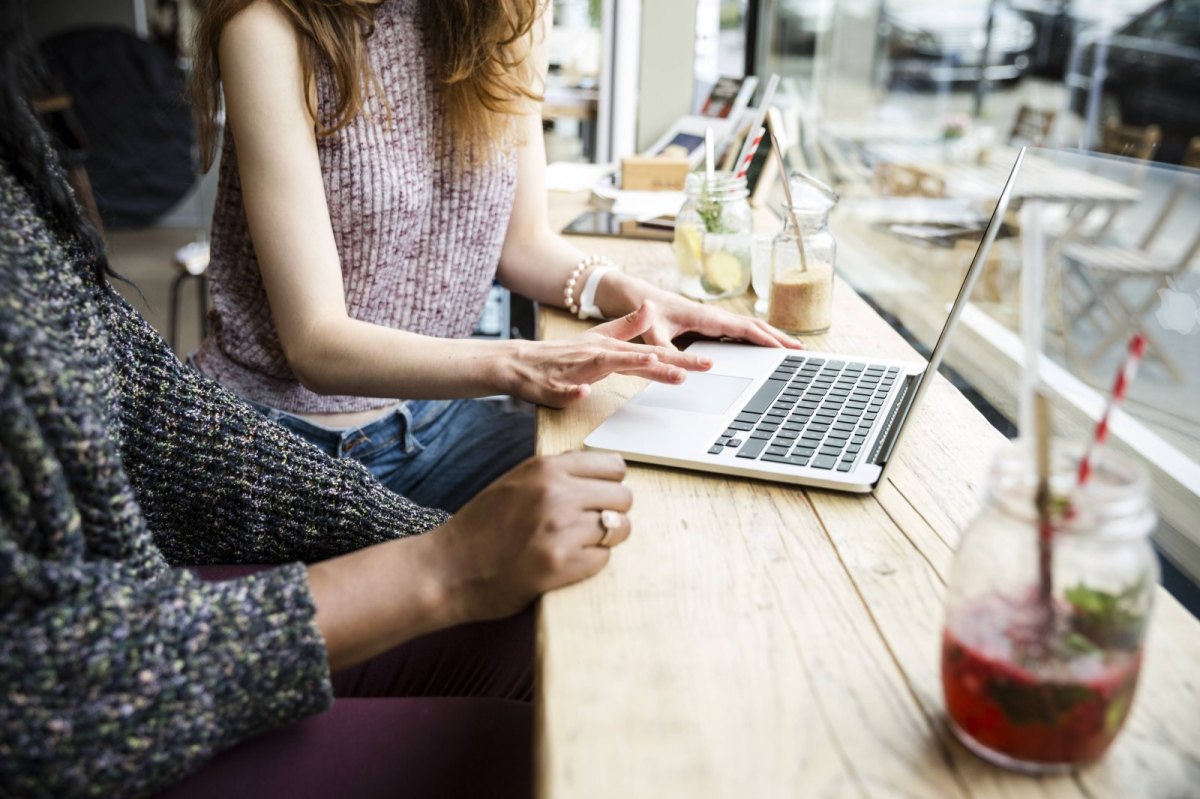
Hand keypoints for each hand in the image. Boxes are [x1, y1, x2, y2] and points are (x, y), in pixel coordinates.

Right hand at [428, 452, 633, 622]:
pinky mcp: (560, 564)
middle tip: (591, 527)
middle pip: (623, 496)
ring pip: (620, 528)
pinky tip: (569, 563)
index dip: (610, 484)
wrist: (447, 569)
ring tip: (581, 546)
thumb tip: (600, 471)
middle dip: (613, 512)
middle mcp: (556, 493)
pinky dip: (591, 563)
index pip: (613, 465)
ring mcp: (559, 529)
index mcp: (545, 468)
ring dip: (607, 539)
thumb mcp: (515, 483)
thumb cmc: (481, 528)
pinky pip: (604, 558)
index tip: (600, 497)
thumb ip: (555, 474)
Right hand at [507, 302, 712, 406]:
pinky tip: (584, 393)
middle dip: (668, 363)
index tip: (707, 363)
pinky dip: (573, 392)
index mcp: (611, 349)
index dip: (680, 358)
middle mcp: (598, 355)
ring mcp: (577, 369)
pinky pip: (564, 391)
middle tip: (698, 368)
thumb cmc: (563, 354)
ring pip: (604, 365)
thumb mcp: (598, 338)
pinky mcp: (555, 385)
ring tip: (650, 363)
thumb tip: (651, 308)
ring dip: (626, 363)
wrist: (521, 362)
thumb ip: (626, 327)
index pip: (651, 355)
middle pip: (637, 358)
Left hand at [595, 273, 802, 350]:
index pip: (743, 328)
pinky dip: (760, 337)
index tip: (784, 349)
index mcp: (707, 317)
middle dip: (779, 338)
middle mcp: (716, 316)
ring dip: (773, 337)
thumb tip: (679, 366)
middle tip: (802, 352)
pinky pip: (742, 331)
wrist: (641, 297)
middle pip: (755, 326)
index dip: (765, 339)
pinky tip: (768, 347)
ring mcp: (717, 319)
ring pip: (751, 327)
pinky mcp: (714, 324)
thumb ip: (665, 349)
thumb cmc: (648, 313)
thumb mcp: (654, 334)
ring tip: (794, 350)